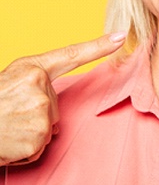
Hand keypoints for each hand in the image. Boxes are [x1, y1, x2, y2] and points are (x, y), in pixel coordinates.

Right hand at [0, 32, 125, 165]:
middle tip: (12, 113)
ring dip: (32, 132)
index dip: (99, 46)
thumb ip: (39, 81)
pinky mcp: (37, 136)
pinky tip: (11, 140)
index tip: (121, 35)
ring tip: (10, 126)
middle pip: (56, 106)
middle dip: (38, 114)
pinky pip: (41, 146)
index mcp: (33, 69)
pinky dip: (26, 148)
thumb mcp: (12, 80)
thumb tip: (55, 100)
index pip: (73, 54)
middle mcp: (39, 86)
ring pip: (50, 127)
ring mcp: (40, 111)